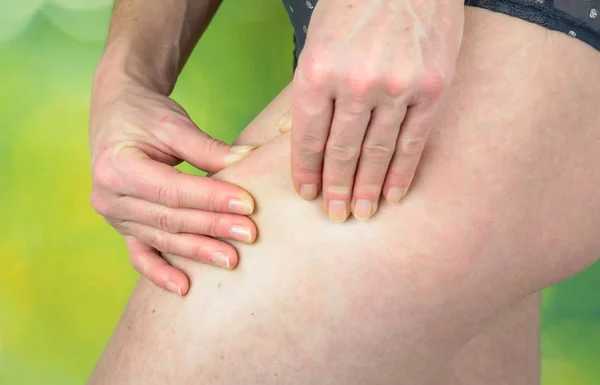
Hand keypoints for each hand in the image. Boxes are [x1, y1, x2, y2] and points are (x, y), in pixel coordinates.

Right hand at [89, 76, 257, 295]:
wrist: (116, 114)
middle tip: (250, 234)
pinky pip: (140, 255)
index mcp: (116, 166)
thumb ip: (207, 148)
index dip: (211, 199)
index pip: (172, 190)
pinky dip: (160, 273)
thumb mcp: (173, 123)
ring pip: (162, 239)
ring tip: (232, 260)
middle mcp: (109, 197)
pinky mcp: (123, 227)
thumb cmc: (145, 114)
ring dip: (197, 252)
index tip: (248, 204)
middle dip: (212, 228)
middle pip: (169, 219)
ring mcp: (114, 217)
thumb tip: (249, 160)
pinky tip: (185, 288)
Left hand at [288, 0, 463, 221]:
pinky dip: (401, 172)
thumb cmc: (353, 6)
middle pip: (341, 152)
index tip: (307, 195)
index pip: (307, 138)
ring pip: (377, 153)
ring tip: (361, 213)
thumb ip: (307, 92)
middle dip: (335, 189)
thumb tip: (288, 136)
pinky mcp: (432, 89)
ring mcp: (398, 87)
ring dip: (366, 189)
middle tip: (334, 215)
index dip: (306, 171)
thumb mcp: (316, 42)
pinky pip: (413, 142)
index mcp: (318, 71)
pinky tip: (393, 194)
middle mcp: (356, 83)